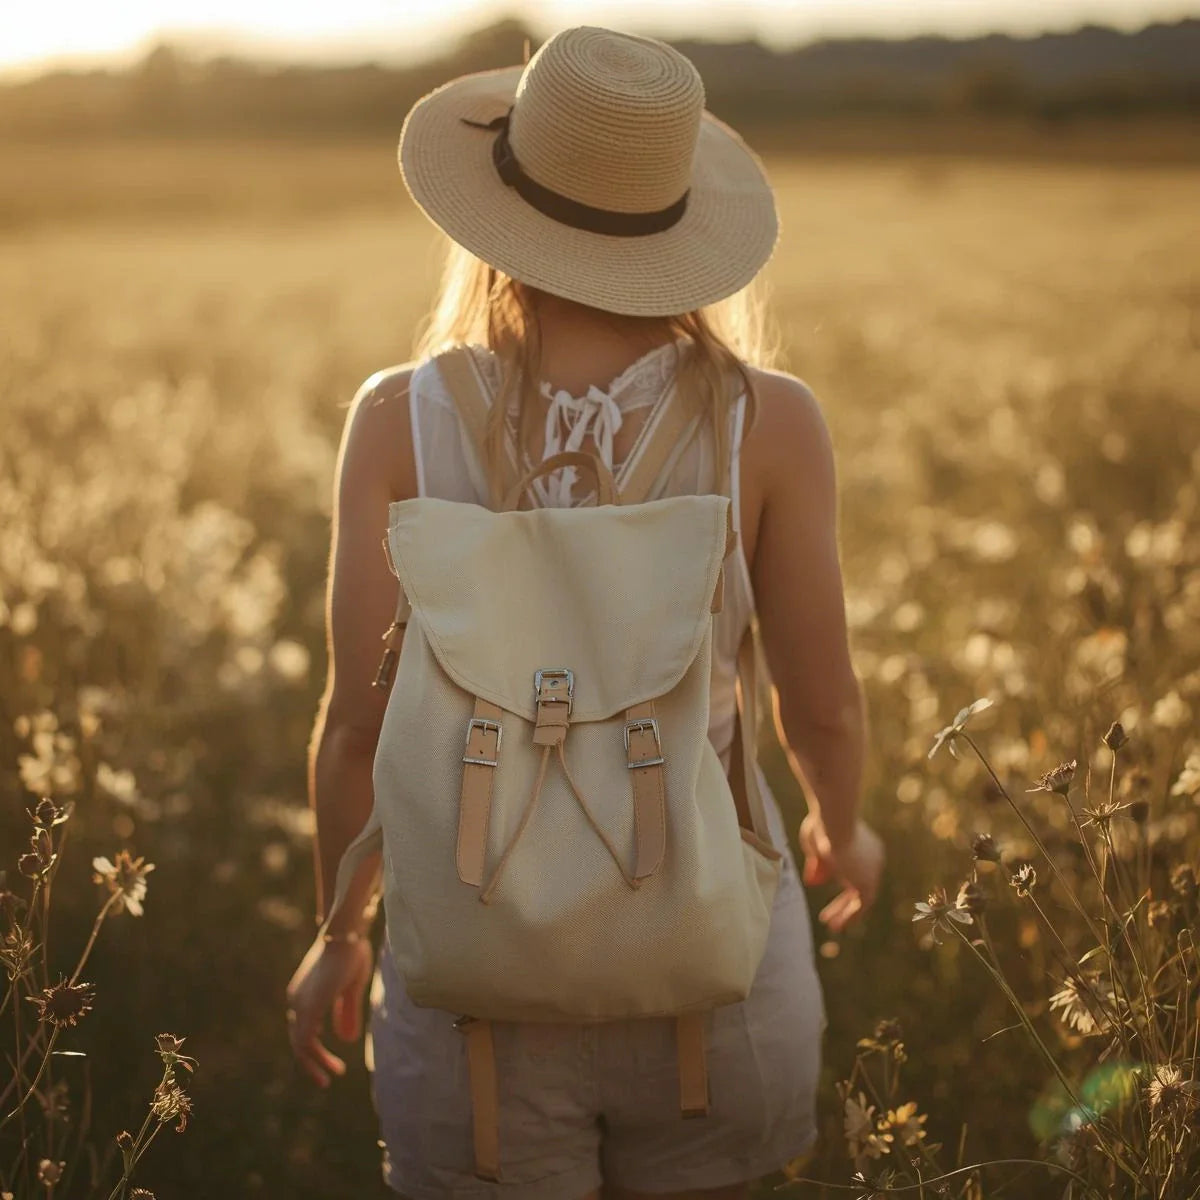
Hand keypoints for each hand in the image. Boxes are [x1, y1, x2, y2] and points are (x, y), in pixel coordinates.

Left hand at [285, 934, 372, 1086]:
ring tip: (331, 1078)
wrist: (345, 932)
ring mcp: (300, 1003)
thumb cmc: (351, 953)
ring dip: (315, 1063)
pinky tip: (328, 1066)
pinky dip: (315, 1056)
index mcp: (303, 995)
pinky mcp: (308, 1006)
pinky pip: (305, 1040)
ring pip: (300, 1044)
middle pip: (299, 1040)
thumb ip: (346, 1013)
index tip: (331, 1063)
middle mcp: (296, 1000)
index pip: (302, 1030)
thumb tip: (346, 1040)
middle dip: (314, 1061)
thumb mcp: (350, 988)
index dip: (314, 1050)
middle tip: (330, 1078)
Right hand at [799, 814, 883, 932]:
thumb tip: (812, 882)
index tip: (818, 882)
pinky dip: (848, 916)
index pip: (853, 865)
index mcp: (864, 844)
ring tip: (832, 927)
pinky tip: (835, 926)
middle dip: (843, 900)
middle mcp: (873, 858)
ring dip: (845, 912)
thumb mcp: (814, 844)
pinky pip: (861, 906)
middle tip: (828, 914)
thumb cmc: (822, 826)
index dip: (836, 875)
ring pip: (862, 897)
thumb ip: (815, 863)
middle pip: (859, 883)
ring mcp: (873, 871)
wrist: (834, 821)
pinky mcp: (869, 883)